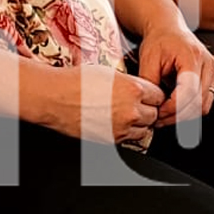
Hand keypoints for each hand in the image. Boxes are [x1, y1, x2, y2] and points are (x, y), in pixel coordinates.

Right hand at [49, 64, 164, 144]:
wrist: (54, 97)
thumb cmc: (76, 82)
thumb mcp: (109, 73)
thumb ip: (130, 82)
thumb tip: (139, 89)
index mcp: (133, 89)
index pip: (159, 95)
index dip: (153, 95)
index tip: (149, 95)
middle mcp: (131, 110)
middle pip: (154, 114)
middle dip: (148, 109)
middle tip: (138, 105)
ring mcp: (122, 127)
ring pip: (144, 129)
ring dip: (139, 123)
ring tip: (127, 115)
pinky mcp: (111, 139)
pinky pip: (129, 139)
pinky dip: (127, 132)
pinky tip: (117, 123)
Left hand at [136, 24, 213, 126]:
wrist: (168, 28)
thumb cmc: (160, 39)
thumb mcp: (148, 59)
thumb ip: (149, 82)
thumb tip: (151, 104)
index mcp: (191, 56)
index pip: (189, 91)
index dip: (173, 107)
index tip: (159, 112)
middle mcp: (206, 64)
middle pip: (198, 102)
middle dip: (177, 115)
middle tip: (159, 118)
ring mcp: (212, 71)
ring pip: (204, 106)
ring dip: (185, 116)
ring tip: (166, 115)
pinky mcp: (211, 78)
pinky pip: (206, 102)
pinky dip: (191, 110)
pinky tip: (176, 109)